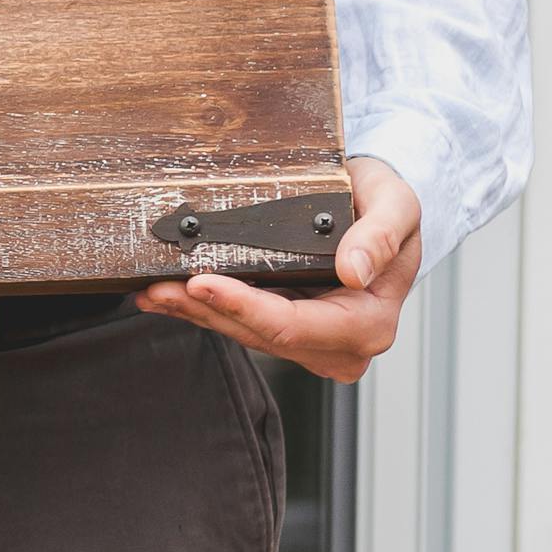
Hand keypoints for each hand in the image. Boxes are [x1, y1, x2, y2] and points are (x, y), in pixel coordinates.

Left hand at [133, 156, 421, 383]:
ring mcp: (310, 344)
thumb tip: (354, 273)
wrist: (380, 211)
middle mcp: (337, 346)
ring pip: (243, 334)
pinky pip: (240, 326)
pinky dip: (203, 310)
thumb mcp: (397, 206)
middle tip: (158, 288)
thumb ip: (381, 236)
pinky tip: (167, 298)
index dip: (244, 307)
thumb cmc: (387, 206)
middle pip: (259, 335)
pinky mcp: (286, 334)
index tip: (202, 282)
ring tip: (153, 291)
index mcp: (368, 324)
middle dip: (207, 311)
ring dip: (196, 313)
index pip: (293, 324)